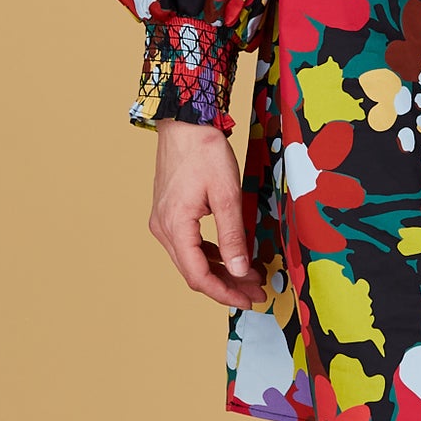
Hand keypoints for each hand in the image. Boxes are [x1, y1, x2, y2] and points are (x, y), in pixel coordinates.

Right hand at [147, 119, 263, 307]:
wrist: (185, 121)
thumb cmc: (204, 150)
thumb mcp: (226, 194)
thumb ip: (233, 235)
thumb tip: (240, 270)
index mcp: (175, 226)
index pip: (198, 276)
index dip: (224, 293)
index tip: (248, 299)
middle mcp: (163, 228)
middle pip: (194, 272)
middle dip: (227, 285)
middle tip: (257, 291)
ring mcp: (163, 221)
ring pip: (192, 260)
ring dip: (220, 271)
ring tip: (250, 276)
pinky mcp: (169, 213)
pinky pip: (189, 245)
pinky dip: (211, 255)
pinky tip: (231, 256)